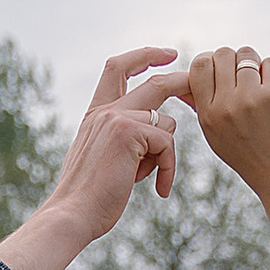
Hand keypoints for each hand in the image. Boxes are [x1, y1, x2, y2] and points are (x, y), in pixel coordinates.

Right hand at [0, 52, 185, 269]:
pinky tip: (160, 190)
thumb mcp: (105, 160)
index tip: (168, 55)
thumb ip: (126, 140)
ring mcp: (116, 118)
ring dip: (165, 155)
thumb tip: (158, 132)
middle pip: (154, 83)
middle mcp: (106, 110)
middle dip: (182, 81)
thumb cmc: (90, 199)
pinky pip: (167, 144)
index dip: (144, 56)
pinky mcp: (129, 132)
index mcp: (96, 114)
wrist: (72, 214)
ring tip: (148, 180)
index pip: (118, 68)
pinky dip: (168, 169)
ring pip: (166, 123)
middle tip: (198, 86)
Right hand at [184, 45, 269, 202]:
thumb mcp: (214, 134)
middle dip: (232, 60)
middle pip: (222, 53)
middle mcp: (226, 105)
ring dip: (253, 63)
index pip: (200, 65)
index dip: (210, 61)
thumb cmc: (246, 153)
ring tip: (258, 83)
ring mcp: (250, 99)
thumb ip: (200, 105)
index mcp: (208, 114)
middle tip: (242, 77)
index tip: (221, 72)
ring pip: (246, 54)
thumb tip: (184, 79)